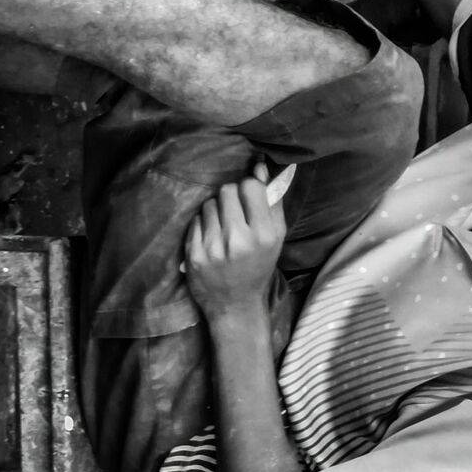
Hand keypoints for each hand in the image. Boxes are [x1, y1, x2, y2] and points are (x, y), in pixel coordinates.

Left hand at [184, 165, 286, 321]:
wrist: (235, 304)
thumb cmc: (259, 266)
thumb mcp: (276, 237)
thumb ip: (272, 201)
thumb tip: (260, 167)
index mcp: (264, 234)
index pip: (250, 186)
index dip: (249, 187)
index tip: (250, 197)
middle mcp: (238, 240)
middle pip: (227, 190)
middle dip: (231, 196)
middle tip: (235, 211)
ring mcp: (213, 247)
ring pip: (209, 204)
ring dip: (216, 210)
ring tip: (223, 227)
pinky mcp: (194, 254)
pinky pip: (196, 220)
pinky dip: (204, 224)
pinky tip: (211, 238)